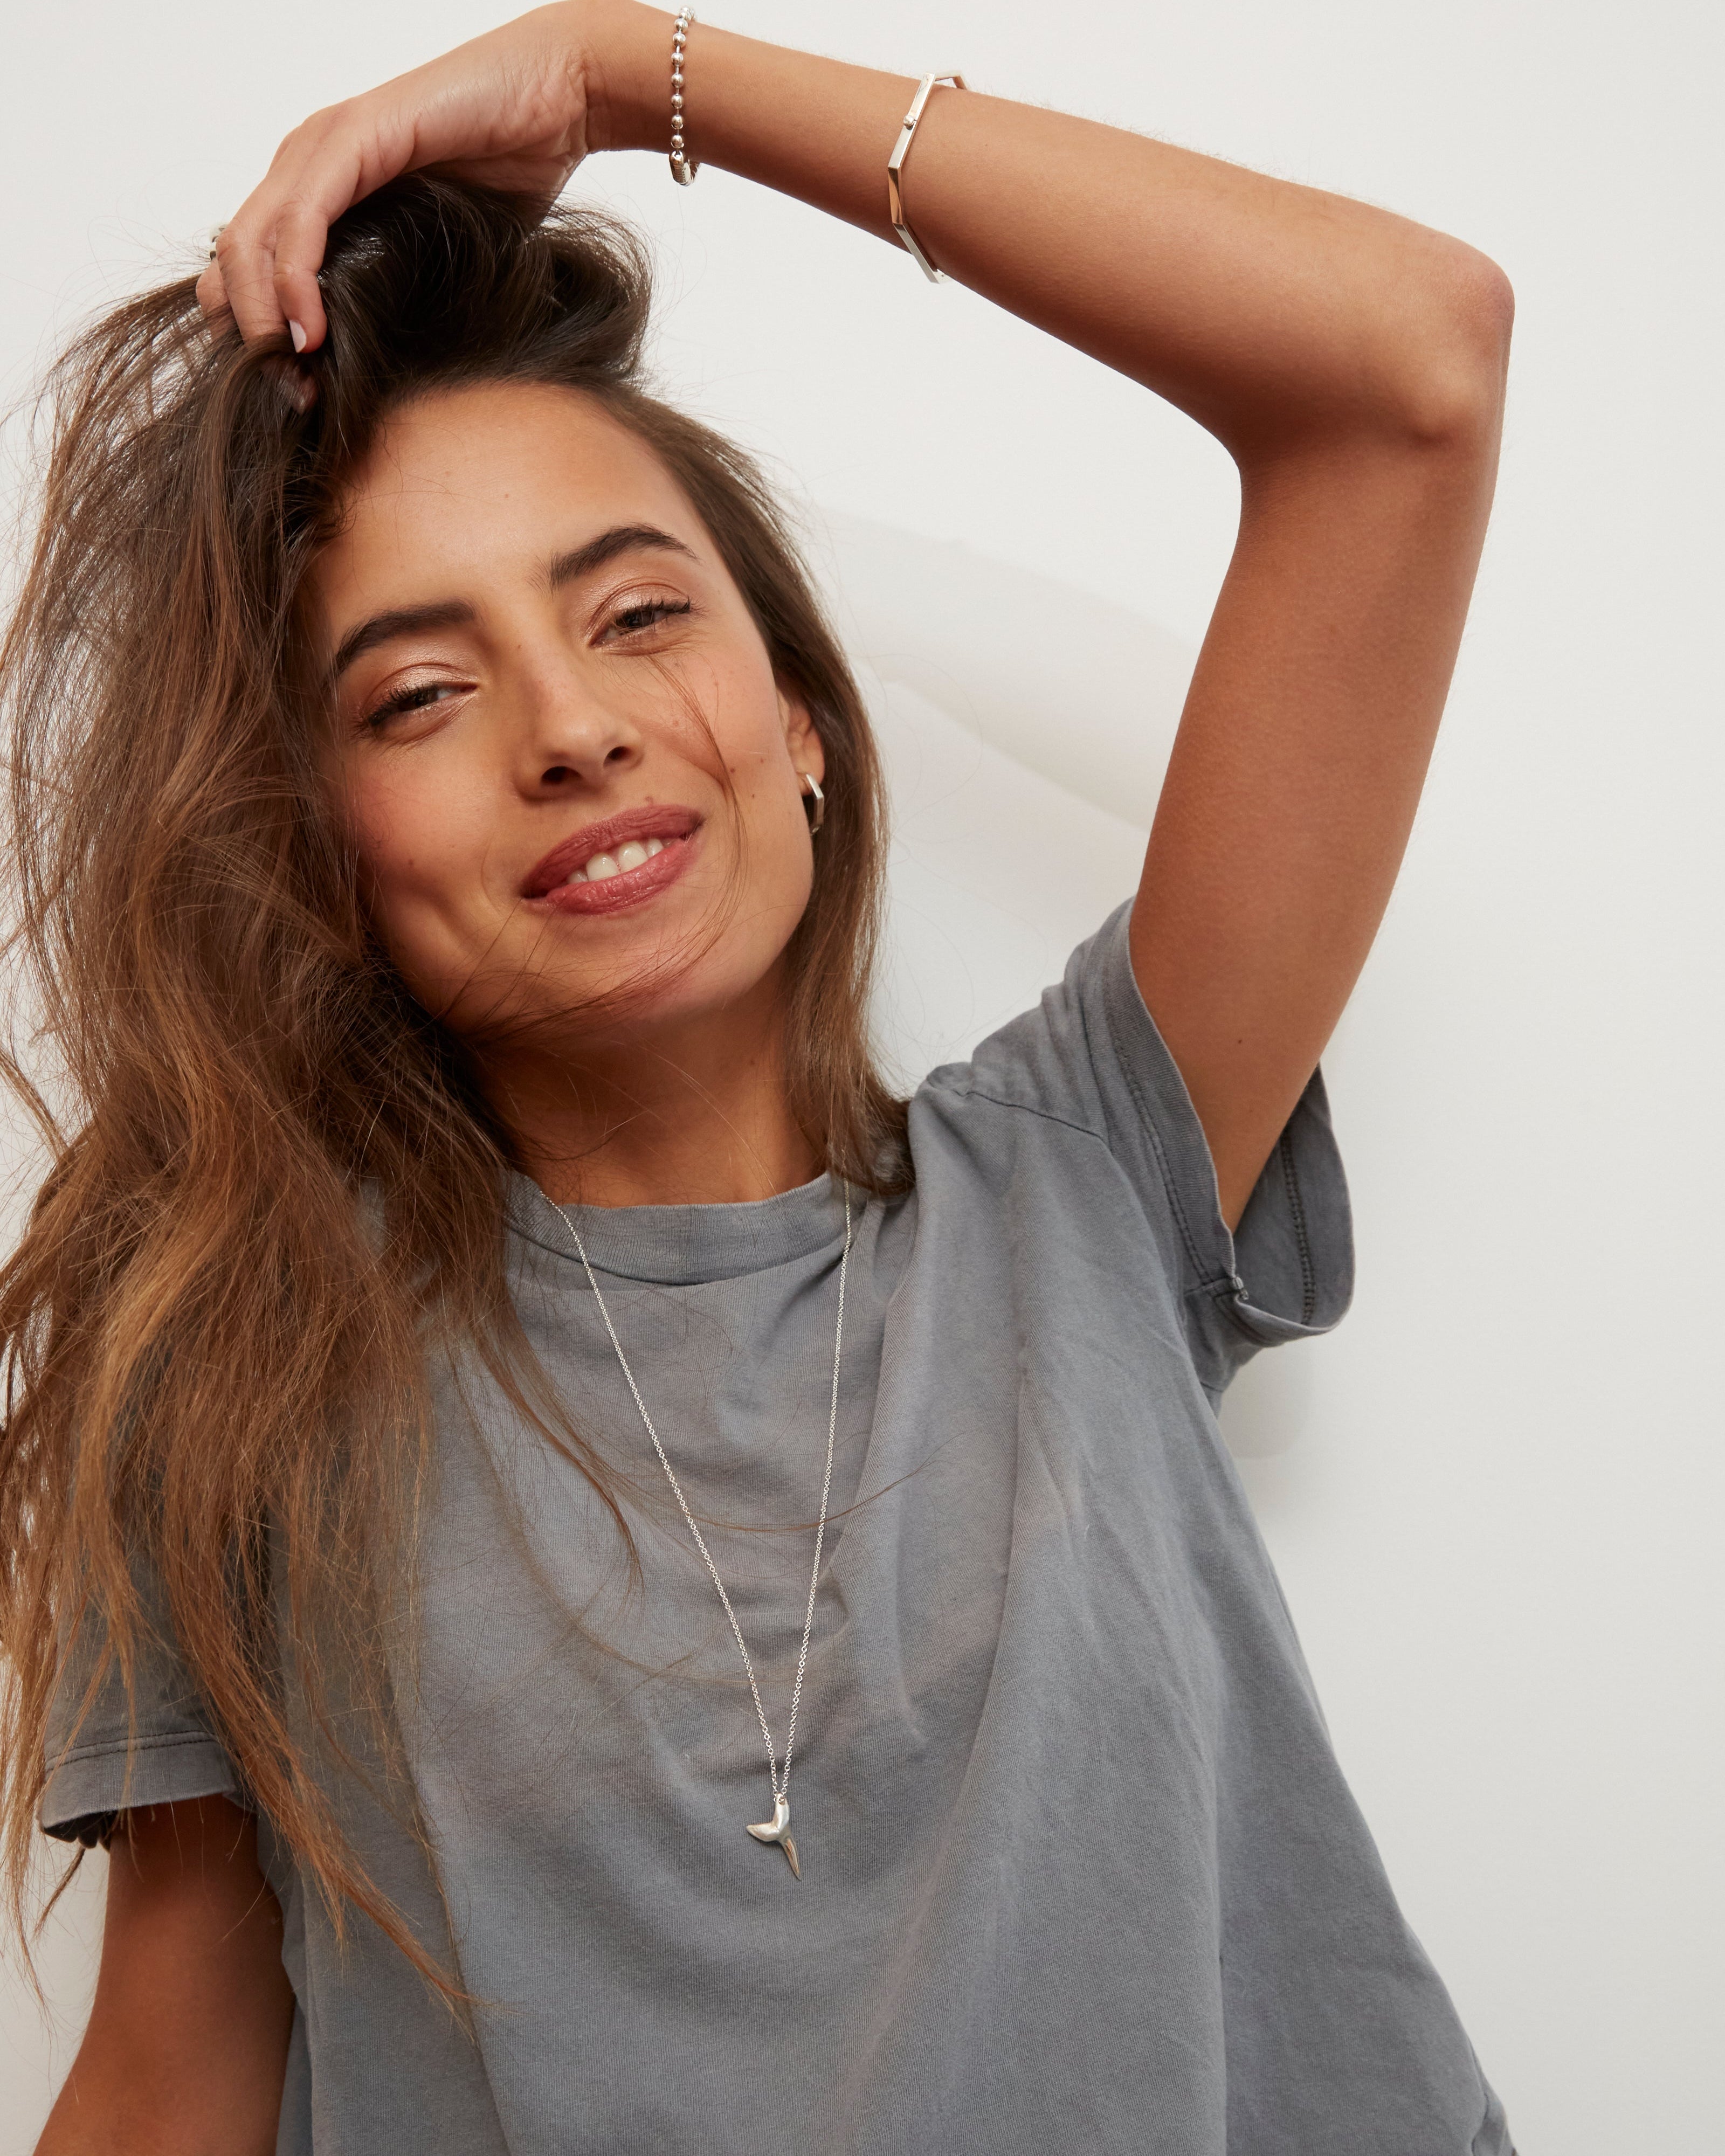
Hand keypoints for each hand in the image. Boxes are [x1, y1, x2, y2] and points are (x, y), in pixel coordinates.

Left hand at [197, 0, 665, 351]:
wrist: (559, 101)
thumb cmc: (515, 174)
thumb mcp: (441, 257)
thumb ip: (398, 297)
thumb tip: (378, 377)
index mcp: (318, 188)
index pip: (247, 266)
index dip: (255, 336)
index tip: (296, 396)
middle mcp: (306, 163)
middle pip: (231, 259)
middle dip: (248, 338)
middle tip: (290, 398)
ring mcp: (322, 147)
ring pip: (248, 241)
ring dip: (262, 320)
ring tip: (295, 376)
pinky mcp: (351, 140)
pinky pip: (298, 221)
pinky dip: (294, 282)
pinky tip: (312, 332)